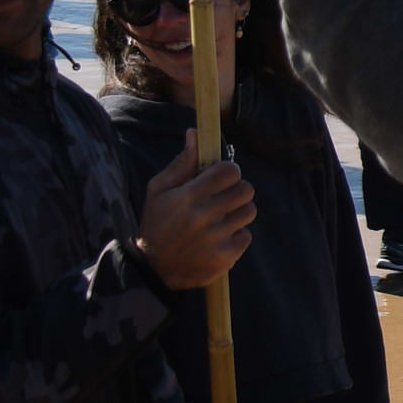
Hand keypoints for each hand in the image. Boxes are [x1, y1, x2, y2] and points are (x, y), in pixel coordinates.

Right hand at [139, 142, 255, 289]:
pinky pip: (246, 236)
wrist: (153, 269)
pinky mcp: (224, 258)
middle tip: (224, 196)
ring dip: (238, 212)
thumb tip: (195, 133)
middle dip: (237, 189)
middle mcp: (204, 217)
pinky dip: (236, 236)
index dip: (228, 171)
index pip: (229, 171)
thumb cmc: (156, 222)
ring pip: (249, 212)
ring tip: (220, 218)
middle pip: (246, 190)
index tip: (221, 177)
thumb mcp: (159, 190)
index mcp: (189, 196)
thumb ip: (182, 162)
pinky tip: (218, 238)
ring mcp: (216, 239)